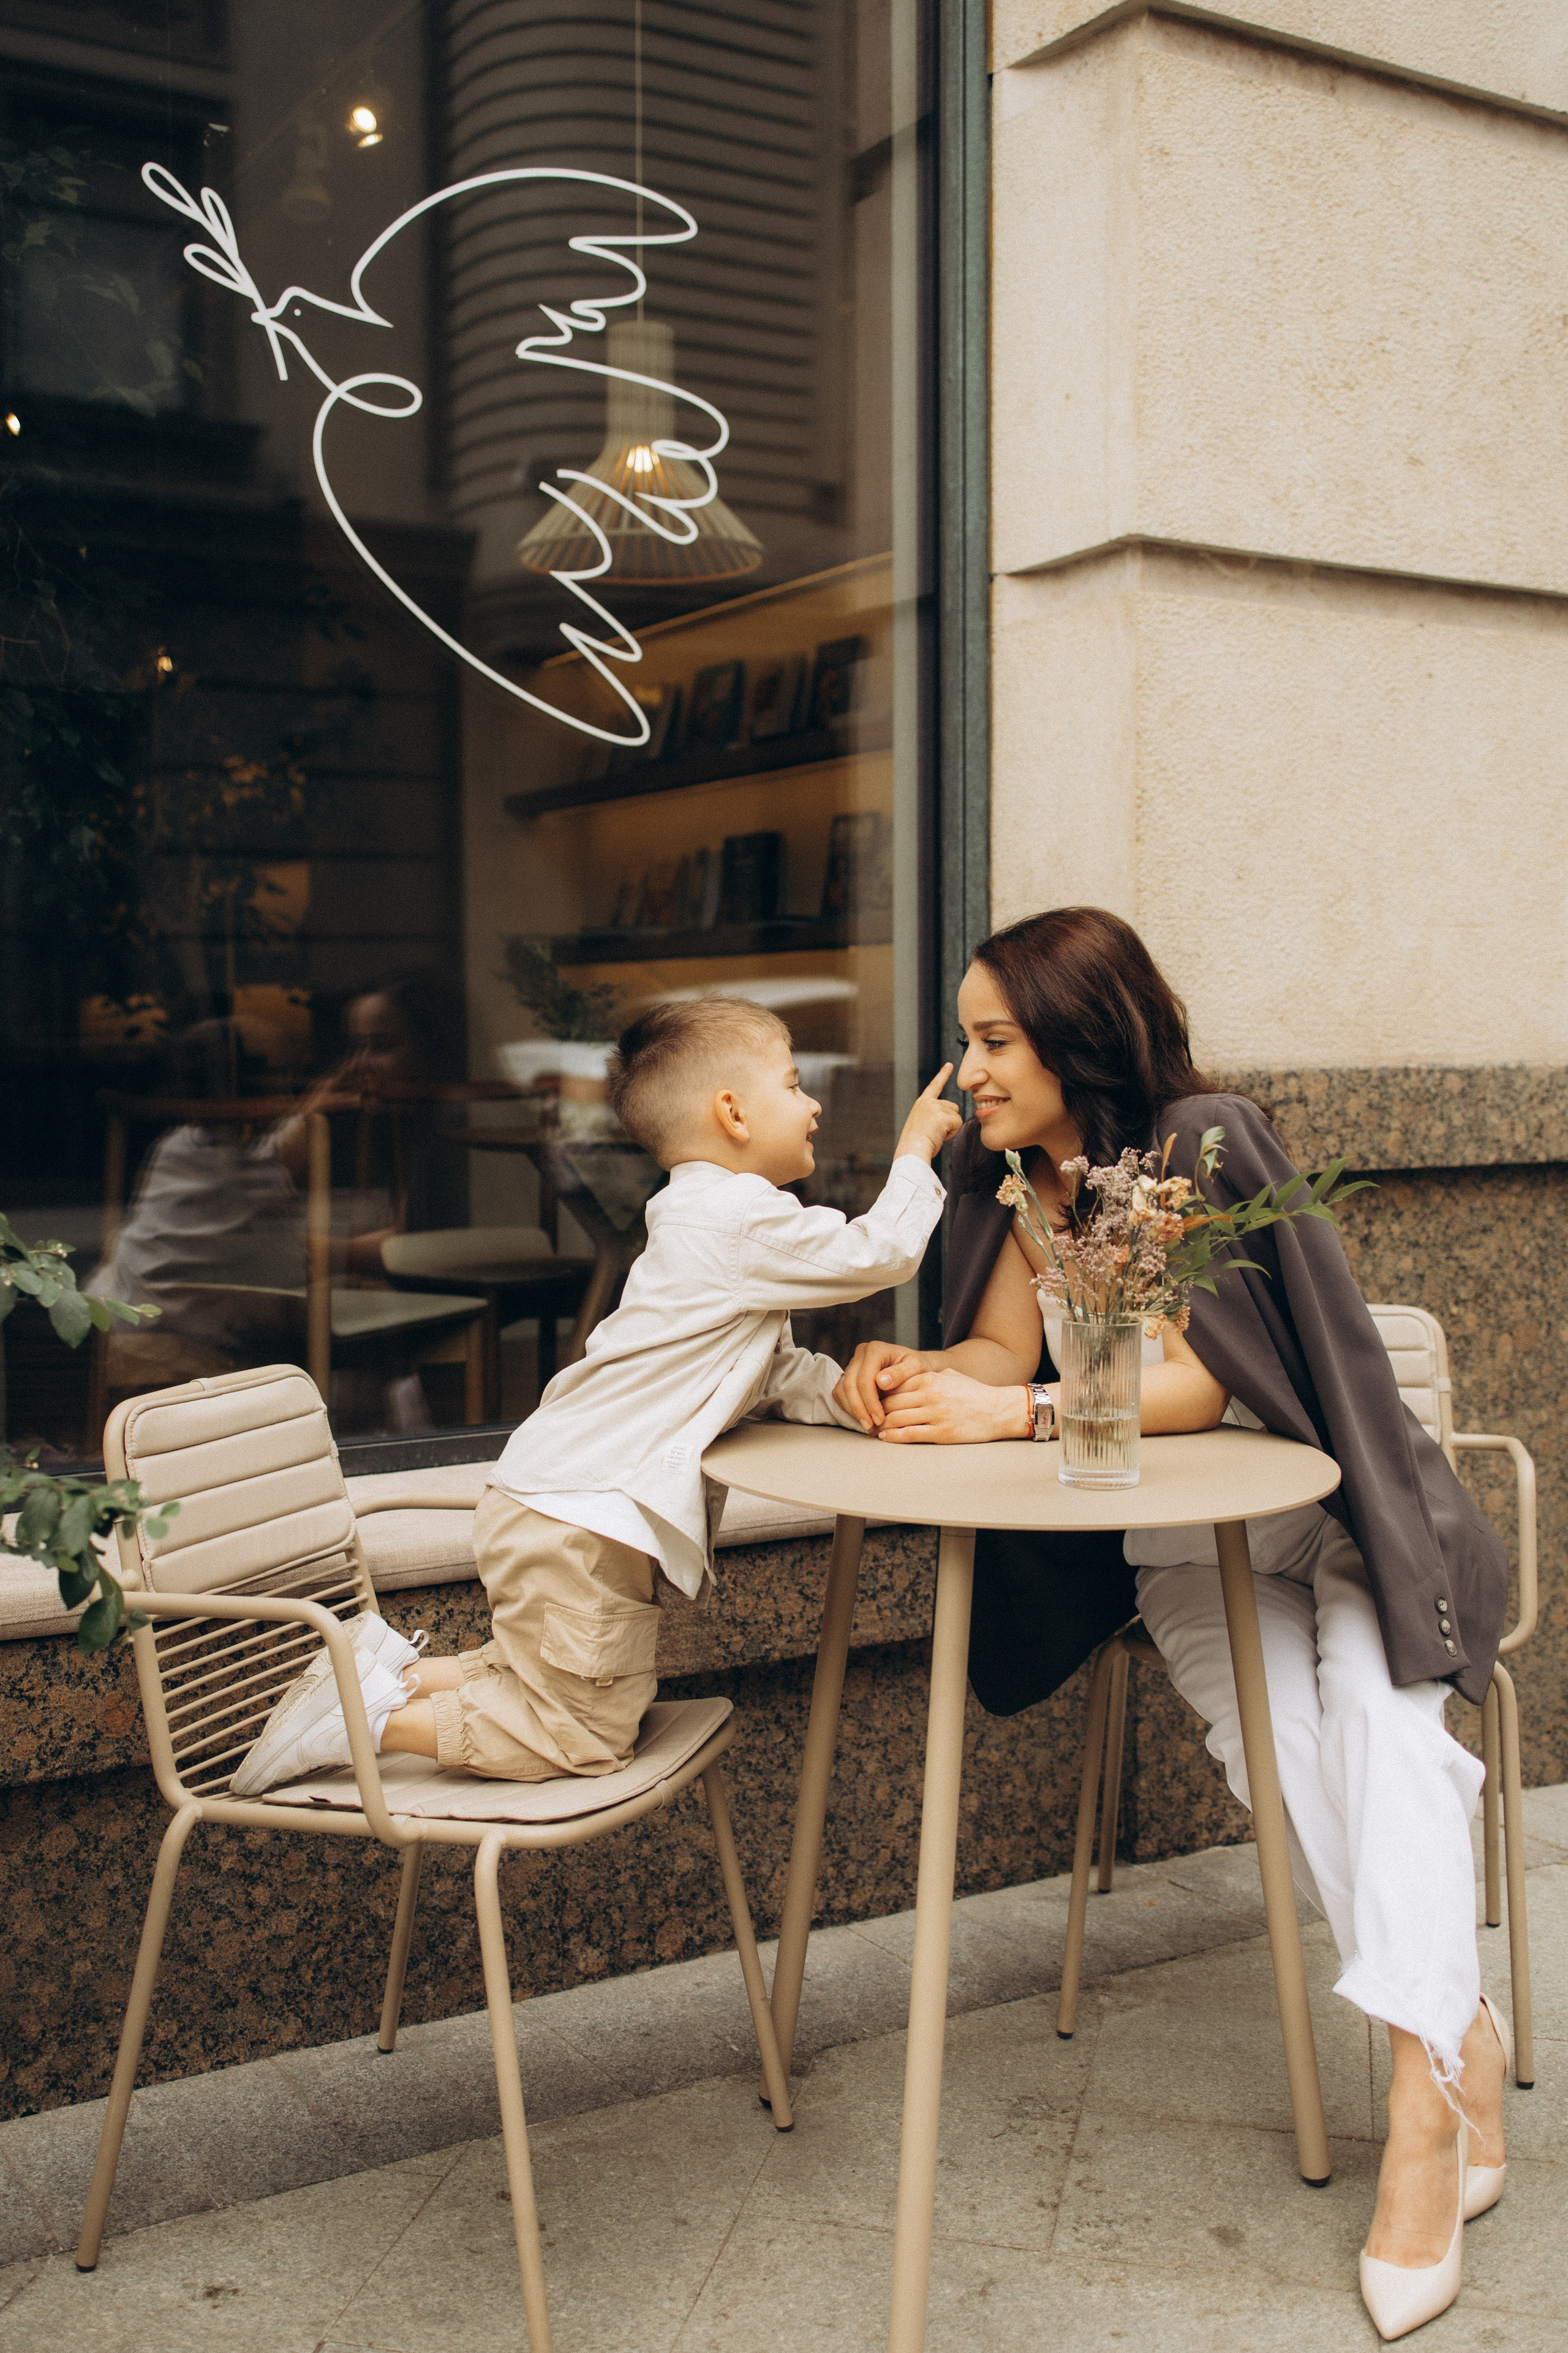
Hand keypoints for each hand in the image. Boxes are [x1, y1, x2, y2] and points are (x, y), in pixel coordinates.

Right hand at [833, 1340, 925, 1430]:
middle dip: (859, 1409)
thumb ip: (901, 1373)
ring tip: (867, 1425)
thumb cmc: (916, 1368)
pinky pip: (840, 1393)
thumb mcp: (916, 1367)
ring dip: (852, 1410)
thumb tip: (881, 1381)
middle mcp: (860, 1354)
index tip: (879, 1418)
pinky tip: (863, 1417)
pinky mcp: (849, 1375)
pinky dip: (849, 1407)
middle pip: (850, 1385)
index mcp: (875, 1350)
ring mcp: (853, 1364)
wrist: (913, 1368)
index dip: (870, 1401)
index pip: (865, 1379)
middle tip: (871, 1426)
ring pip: (842, 1390)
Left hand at [877, 1368, 1032, 1444]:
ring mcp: (935, 1414)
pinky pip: (909, 1434)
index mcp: (930, 1379)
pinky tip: (885, 1437)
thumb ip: (927, 1377)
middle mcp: (930, 1394)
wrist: (999, 1411)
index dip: (879, 1395)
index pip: (894, 1386)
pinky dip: (893, 1437)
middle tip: (867, 1418)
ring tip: (873, 1429)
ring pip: (896, 1419)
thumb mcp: (950, 1376)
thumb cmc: (974, 1394)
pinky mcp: (941, 1432)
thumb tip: (903, 1380)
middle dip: (876, 1412)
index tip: (870, 1402)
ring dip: (882, 1426)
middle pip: (891, 1403)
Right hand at [894, 1064, 963, 1164]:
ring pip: (956, 1116)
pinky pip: (958, 1124)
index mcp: (921, 1103)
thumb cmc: (915, 1144)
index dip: (943, 1074)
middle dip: (949, 1121)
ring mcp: (935, 1107)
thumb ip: (932, 1117)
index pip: (935, 1086)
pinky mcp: (943, 1116)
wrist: (912, 1150)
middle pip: (953, 1107)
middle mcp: (928, 1102)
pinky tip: (939, 1136)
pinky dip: (952, 1133)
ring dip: (950, 1128)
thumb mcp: (920, 1125)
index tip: (950, 1065)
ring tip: (935, 1135)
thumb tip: (947, 1121)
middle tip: (934, 1132)